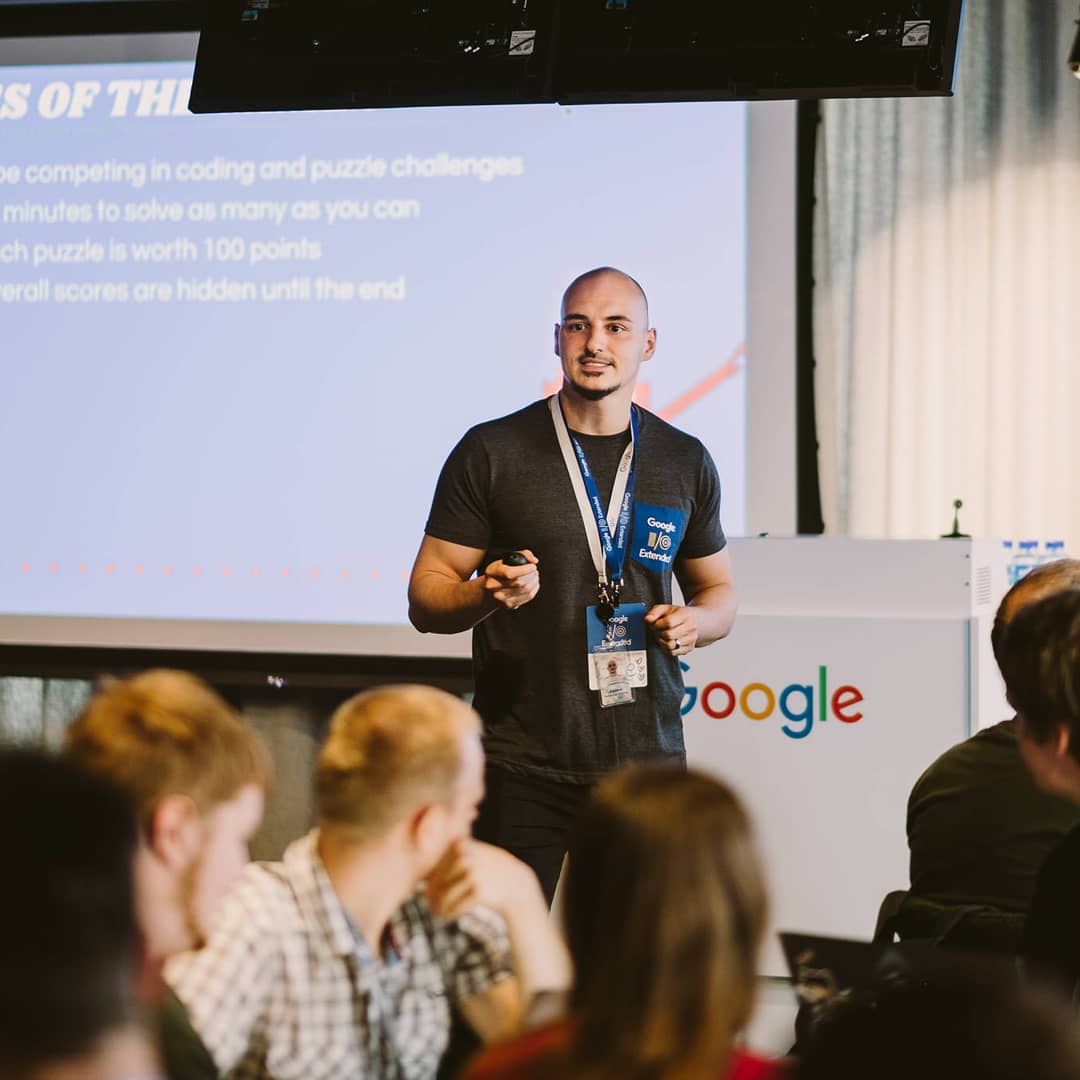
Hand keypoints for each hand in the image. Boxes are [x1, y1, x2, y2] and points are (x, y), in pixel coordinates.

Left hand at [425, 839, 539, 921]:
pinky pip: (456, 906)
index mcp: (460, 844)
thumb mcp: (472, 854)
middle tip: (428, 904)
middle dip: (431, 895)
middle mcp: (465, 856)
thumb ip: (449, 858)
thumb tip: (421, 877)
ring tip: (436, 913)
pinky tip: (446, 917)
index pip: (435, 865)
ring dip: (438, 907)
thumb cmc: (489, 870)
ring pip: (445, 896)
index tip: (426, 890)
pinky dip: (449, 913)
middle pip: (437, 880)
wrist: (516, 885)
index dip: (428, 879)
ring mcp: (472, 874)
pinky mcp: (478, 892)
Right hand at [481, 550, 538, 611]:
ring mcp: (501, 598)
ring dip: (534, 582)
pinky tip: (534, 584)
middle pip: (519, 582)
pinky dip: (534, 589)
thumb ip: (522, 554)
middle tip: (535, 571)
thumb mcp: (505, 559)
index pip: (509, 573)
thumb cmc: (499, 572)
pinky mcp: (508, 605)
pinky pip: (527, 597)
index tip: (533, 566)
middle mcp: (494, 586)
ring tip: (535, 576)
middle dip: (531, 575)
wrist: (488, 591)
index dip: (524, 570)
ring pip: (525, 590)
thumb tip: (534, 561)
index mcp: (492, 572)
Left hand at [644, 603, 698, 656]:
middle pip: (669, 635)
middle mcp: (691, 627)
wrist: (697, 621)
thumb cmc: (679, 615)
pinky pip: (673, 653)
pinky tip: (667, 641)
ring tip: (661, 635)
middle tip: (657, 630)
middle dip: (658, 633)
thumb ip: (655, 612)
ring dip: (662, 641)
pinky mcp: (689, 648)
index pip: (669, 622)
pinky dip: (666, 648)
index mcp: (685, 615)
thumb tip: (648, 619)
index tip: (655, 624)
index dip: (658, 624)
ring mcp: (691, 639)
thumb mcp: (666, 608)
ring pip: (670, 645)